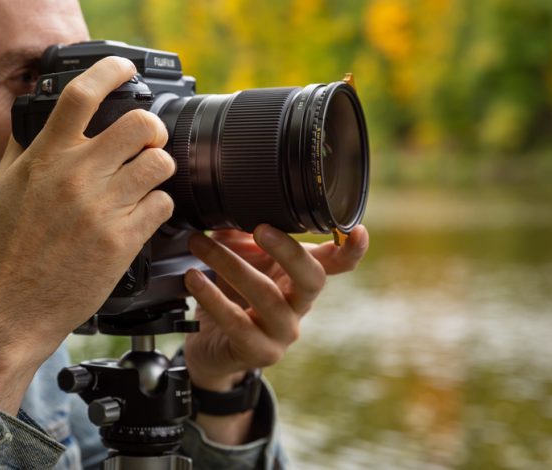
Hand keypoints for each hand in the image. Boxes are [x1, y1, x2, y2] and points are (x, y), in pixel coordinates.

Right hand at [0, 57, 175, 412]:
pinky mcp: (122, 241)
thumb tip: (36, 115)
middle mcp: (75, 177)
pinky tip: (146, 212)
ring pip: (159, 164)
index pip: (81, 95)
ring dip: (160, 166)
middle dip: (152, 126)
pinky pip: (162, 205)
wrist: (11, 309)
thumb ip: (22, 148)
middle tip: (149, 137)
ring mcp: (102, 209)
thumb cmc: (3, 250)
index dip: (110, 70)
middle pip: (138, 124)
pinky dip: (160, 205)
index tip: (124, 67)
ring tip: (149, 176)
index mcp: (44, 159)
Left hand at [182, 224, 368, 391]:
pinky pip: (237, 323)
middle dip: (288, 251)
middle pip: (312, 278)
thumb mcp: (241, 258)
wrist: (211, 346)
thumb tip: (231, 200)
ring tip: (200, 245)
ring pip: (266, 297)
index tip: (357, 230)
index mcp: (302, 279)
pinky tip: (194, 279)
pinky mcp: (259, 352)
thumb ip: (242, 231)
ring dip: (229, 265)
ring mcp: (283, 332)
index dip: (352, 249)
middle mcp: (300, 305)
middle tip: (259, 228)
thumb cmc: (232, 296)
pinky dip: (212, 297)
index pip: (339, 264)